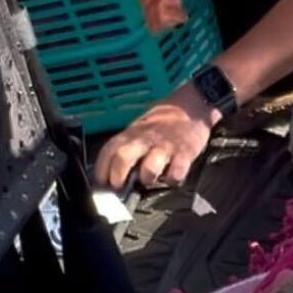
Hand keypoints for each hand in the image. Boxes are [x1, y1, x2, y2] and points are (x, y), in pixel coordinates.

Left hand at [94, 83, 216, 189]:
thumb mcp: (139, 130)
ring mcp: (165, 147)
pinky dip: (172, 180)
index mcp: (131, 134)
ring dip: (147, 179)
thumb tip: (111, 175)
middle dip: (118, 177)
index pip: (107, 152)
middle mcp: (145, 140)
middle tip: (122, 187)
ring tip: (150, 179)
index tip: (104, 183)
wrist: (191, 106)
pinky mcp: (185, 153)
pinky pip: (176, 173)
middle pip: (123, 158)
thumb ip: (126, 148)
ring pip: (149, 168)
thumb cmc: (161, 124)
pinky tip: (171, 177)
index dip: (101, 171)